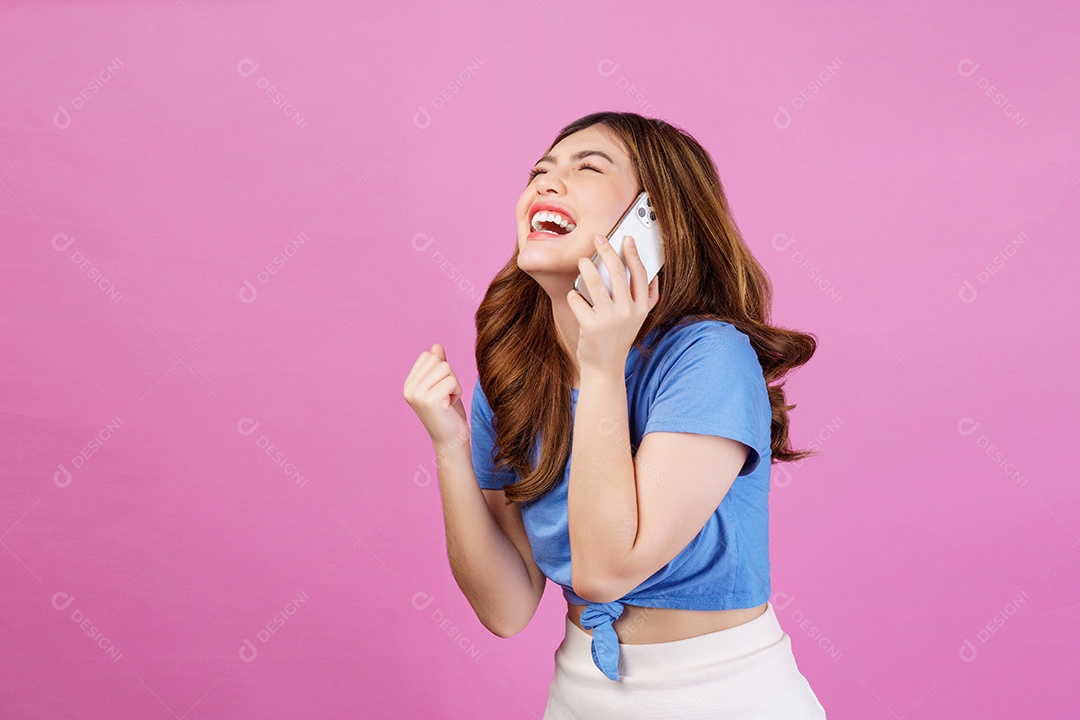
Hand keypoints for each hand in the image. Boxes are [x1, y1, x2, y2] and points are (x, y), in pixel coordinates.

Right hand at [403, 342, 468, 449]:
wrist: (451, 441)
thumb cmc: (449, 413)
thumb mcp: (442, 385)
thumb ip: (438, 365)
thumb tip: (436, 345)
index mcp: (408, 384)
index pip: (428, 356)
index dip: (441, 370)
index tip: (440, 390)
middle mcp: (409, 389)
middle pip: (437, 360)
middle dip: (449, 376)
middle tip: (446, 396)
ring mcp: (418, 394)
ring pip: (446, 368)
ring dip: (454, 384)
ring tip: (448, 401)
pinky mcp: (430, 400)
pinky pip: (452, 380)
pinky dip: (457, 391)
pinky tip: (450, 405)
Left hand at [567, 233, 659, 372]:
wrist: (605, 368)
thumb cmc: (618, 339)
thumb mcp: (638, 320)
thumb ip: (648, 299)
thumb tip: (653, 275)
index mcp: (641, 308)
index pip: (640, 274)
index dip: (633, 254)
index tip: (626, 239)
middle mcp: (628, 312)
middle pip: (619, 272)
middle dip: (607, 250)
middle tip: (598, 239)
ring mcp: (609, 319)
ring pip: (596, 282)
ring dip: (586, 266)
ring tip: (582, 261)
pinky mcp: (591, 325)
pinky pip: (577, 299)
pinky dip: (574, 294)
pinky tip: (575, 296)